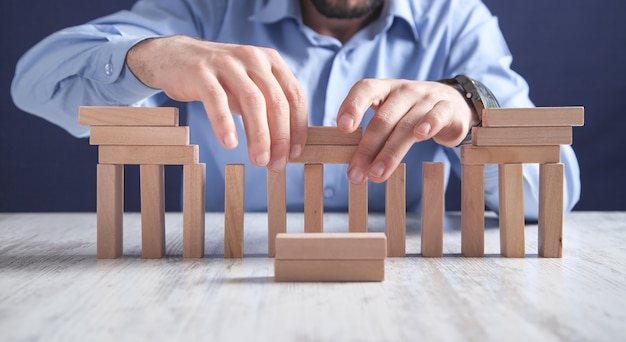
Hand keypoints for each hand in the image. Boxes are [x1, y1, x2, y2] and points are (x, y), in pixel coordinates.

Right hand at [126, 35, 307, 170]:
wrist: (174, 57)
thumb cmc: (219, 80)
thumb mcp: (249, 87)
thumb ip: (269, 107)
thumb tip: (287, 147)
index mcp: (271, 61)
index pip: (295, 96)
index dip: (298, 128)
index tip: (295, 154)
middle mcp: (253, 58)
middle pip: (276, 102)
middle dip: (280, 138)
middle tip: (276, 164)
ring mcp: (227, 63)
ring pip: (252, 102)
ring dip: (259, 135)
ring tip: (258, 160)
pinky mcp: (201, 72)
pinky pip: (216, 100)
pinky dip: (225, 123)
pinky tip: (229, 144)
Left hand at [336, 79, 476, 183]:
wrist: (452, 105)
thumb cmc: (411, 114)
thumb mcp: (390, 117)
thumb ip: (373, 136)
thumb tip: (354, 169)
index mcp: (384, 89)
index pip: (365, 89)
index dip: (352, 106)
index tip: (343, 128)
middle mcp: (404, 91)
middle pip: (383, 119)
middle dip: (367, 149)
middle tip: (356, 174)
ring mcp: (426, 98)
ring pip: (406, 125)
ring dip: (390, 152)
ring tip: (377, 174)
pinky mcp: (447, 109)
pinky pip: (437, 115)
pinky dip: (429, 124)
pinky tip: (421, 136)